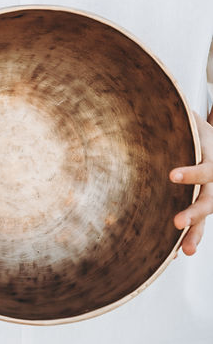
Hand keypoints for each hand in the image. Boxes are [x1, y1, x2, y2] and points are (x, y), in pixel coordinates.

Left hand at [170, 112, 212, 255]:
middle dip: (194, 211)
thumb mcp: (186, 118)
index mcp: (212, 155)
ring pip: (208, 217)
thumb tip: (138, 89)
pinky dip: (191, 238)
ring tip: (186, 251)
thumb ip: (167, 109)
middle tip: (176, 222)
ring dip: (196, 233)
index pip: (204, 167)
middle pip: (210, 199)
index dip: (191, 173)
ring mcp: (212, 193)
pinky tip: (180, 254)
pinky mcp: (205, 203)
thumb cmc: (191, 128)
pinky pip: (201, 225)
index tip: (171, 175)